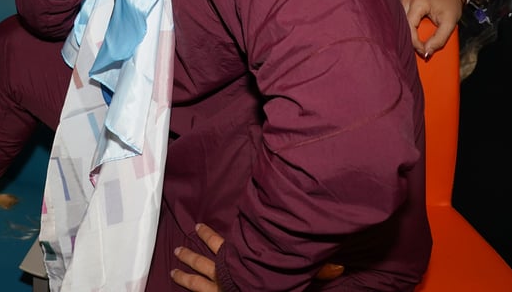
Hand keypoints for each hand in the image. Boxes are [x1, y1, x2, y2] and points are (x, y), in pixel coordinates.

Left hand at [171, 223, 346, 290]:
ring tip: (172, 269)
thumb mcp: (297, 279)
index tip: (196, 226)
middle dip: (191, 254)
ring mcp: (219, 289)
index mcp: (240, 264)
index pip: (222, 245)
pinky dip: (190, 290)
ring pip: (197, 281)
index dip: (209, 236)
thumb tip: (339, 266)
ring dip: (184, 275)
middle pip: (205, 262)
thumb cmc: (277, 285)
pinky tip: (180, 287)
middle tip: (178, 248)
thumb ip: (318, 273)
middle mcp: (226, 276)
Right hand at [400, 0, 464, 56]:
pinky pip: (399, 19)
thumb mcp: (450, 23)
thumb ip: (439, 39)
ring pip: (398, 23)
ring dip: (405, 34)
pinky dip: (405, 29)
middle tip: (420, 49)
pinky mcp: (402, 4)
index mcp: (418, 3)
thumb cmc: (450, 5)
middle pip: (401, 26)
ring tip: (415, 43)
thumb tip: (427, 52)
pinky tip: (410, 35)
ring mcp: (402, 1)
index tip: (425, 52)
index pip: (410, 28)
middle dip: (409, 39)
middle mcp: (406, 0)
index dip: (416, 43)